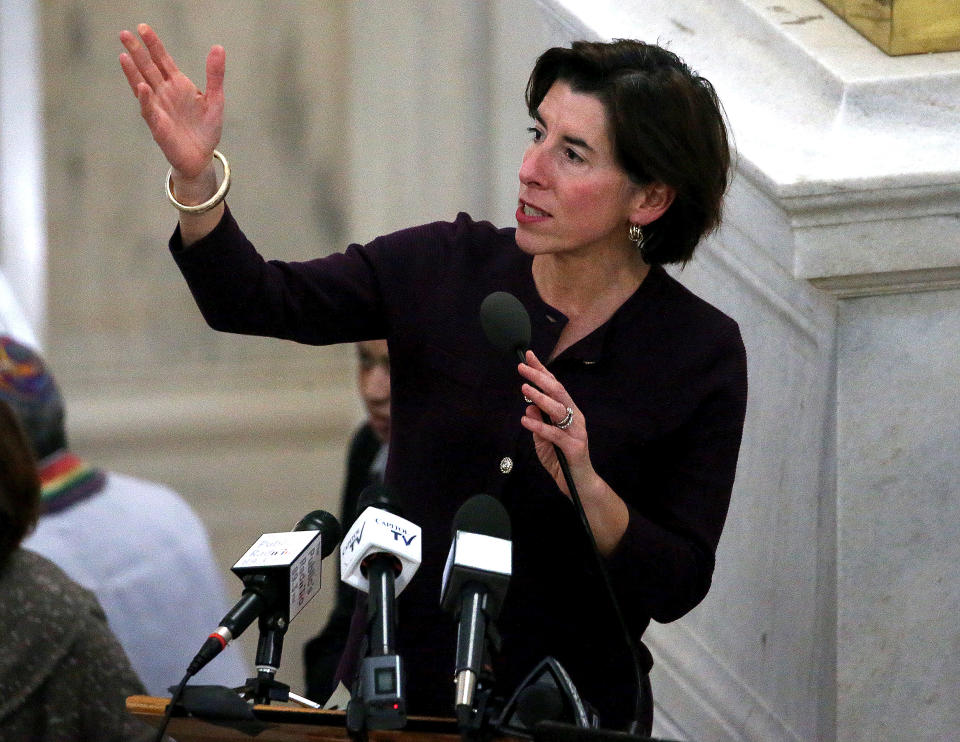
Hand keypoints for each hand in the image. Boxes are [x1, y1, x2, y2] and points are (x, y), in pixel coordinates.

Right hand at [119, 23, 223, 180]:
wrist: (201, 156)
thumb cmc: (206, 128)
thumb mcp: (216, 99)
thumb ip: (215, 75)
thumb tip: (218, 47)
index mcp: (178, 85)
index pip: (162, 60)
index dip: (154, 45)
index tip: (143, 27)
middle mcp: (164, 93)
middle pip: (148, 68)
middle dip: (137, 52)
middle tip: (124, 34)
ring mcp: (159, 108)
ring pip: (142, 86)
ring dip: (133, 72)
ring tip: (124, 56)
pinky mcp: (158, 125)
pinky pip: (150, 110)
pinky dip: (145, 99)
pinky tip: (142, 87)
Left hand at [517, 350, 591, 497]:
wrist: (578, 485)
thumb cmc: (561, 460)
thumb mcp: (543, 440)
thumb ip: (538, 424)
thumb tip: (528, 407)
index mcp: (569, 412)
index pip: (554, 386)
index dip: (542, 371)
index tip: (528, 357)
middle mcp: (575, 418)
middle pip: (558, 392)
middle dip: (540, 377)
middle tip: (522, 368)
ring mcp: (577, 432)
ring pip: (558, 409)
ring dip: (540, 398)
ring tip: (525, 389)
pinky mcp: (575, 447)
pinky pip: (555, 434)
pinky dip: (539, 426)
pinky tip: (526, 421)